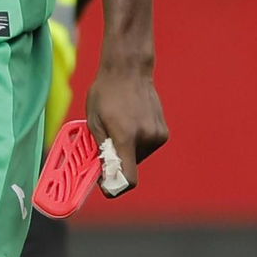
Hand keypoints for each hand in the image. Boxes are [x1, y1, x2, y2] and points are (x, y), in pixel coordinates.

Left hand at [86, 60, 167, 195]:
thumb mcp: (93, 122)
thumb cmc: (106, 93)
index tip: (105, 184)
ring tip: (118, 128)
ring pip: (138, 158)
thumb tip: (103, 175)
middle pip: (130, 167)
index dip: (115, 187)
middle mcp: (146, 138)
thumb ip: (101, 150)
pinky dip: (136, 143)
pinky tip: (130, 124)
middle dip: (117, 163)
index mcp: (127, 136)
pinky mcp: (163, 133)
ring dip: (126, 152)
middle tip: (105, 145)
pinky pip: (146, 148)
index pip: (128, 178)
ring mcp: (158, 135)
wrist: (129, 70)